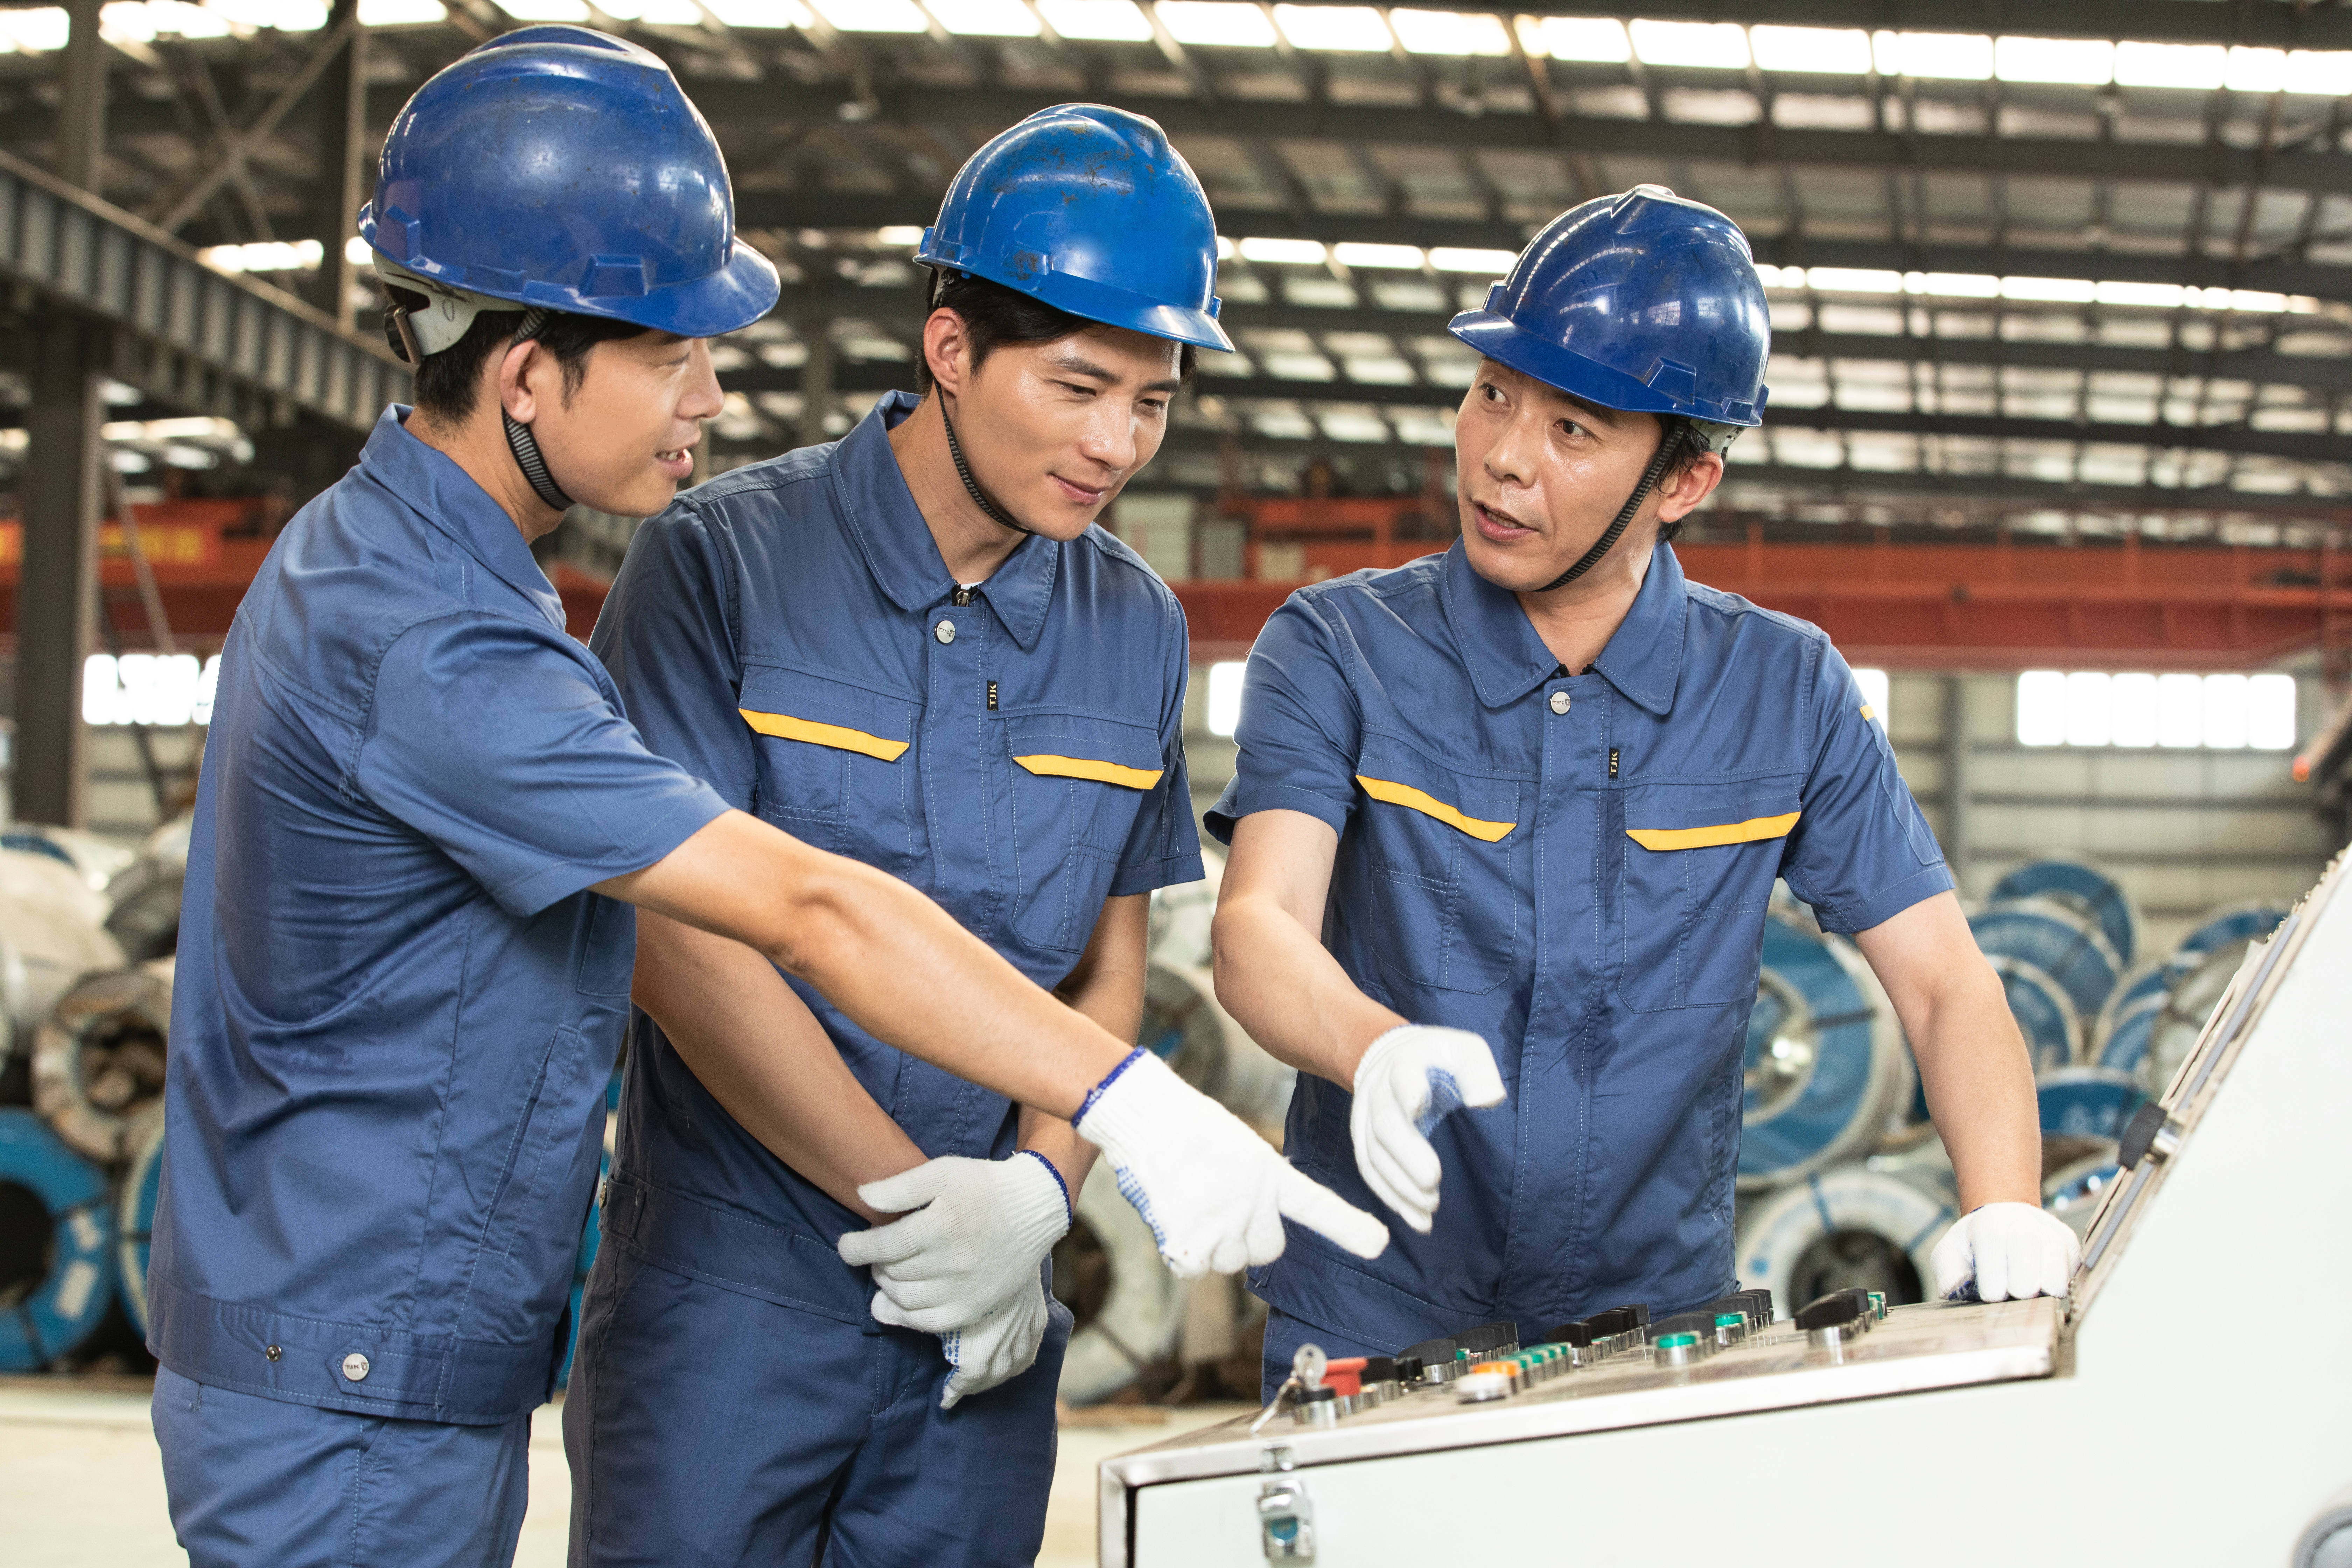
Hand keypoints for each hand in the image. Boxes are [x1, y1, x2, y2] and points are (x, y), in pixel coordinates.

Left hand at [838, 1153, 1070, 1407]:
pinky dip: (906, 1316)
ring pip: (906, 1300)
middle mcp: (952, 1262)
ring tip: (887, 1273)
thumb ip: (901, 1186)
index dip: (856, 1248)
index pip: (883, 1246)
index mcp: (941, 1225)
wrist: (1032, 1209)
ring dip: (886, 1288)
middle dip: (875, 1263)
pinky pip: (929, 1323)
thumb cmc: (983, 1185)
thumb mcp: (942, 1171)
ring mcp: (964, 1289)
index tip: (846, 1245)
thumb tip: (862, 1197)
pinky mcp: (975, 1307)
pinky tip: (897, 1303)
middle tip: (875, 1253)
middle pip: (892, 1273)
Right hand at [1073, 1051, 1387, 1276]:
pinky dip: (1182, 1250)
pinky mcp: (1186, 1237)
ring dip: (1211, 1244)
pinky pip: (1194, 1266)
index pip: (1315, 1204)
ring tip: (1192, 1203)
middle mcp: (1250, 1199)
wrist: (1143, 1115)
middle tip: (1220, 1207)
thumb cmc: (1187, 1127)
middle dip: (1248, 1238)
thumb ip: (1258, 1186)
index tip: (1378, 1243)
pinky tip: (1173, 1215)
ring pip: (1228, 1261)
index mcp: (1267, 1172)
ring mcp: (1218, 1221)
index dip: (1348, 1227)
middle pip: (1268, 1249)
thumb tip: (1259, 1219)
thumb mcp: (1239, 1147)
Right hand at [1350, 1025, 1505, 1233]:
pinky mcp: (1362, 1141)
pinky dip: (1391, 1197)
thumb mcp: (1465, 1051)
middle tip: (1432, 1181)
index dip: (1408, 1091)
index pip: (1403, 1076)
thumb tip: (1488, 1100)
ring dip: (1400, 1184)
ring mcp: (1364, 1118)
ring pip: (1373, 1155)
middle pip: (1384, 1124)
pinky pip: (1370, 1172)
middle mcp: (1378, 1091)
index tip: (1419, 1108)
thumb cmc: (1440, 1058)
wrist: (1390, 1058)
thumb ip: (1478, 1072)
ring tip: (1430, 1208)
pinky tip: (1415, 1219)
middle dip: (1406, 1154)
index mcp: (1405, 1063)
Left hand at [1930, 1201, 2079, 1301]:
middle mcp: (2024, 1223)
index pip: (1994, 1248)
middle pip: (2027, 1262)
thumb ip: (1947, 1271)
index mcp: (1990, 1223)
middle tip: (2011, 1294)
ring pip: (2055, 1271)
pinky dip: (2058, 1287)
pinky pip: (2072, 1274)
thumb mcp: (1951, 1253)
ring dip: (2041, 1291)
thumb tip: (1954, 1288)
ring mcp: (2050, 1233)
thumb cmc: (1976, 1245)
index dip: (1993, 1281)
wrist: (2006, 1221)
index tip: (1991, 1295)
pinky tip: (2042, 1286)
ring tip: (2027, 1293)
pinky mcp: (2070, 1245)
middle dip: (2018, 1289)